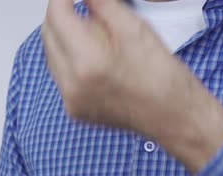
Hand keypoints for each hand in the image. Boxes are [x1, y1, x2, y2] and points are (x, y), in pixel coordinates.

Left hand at [42, 0, 222, 172]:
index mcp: (88, 62)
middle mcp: (72, 84)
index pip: (57, 16)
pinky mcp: (73, 110)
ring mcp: (70, 100)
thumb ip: (101, 4)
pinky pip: (60, 76)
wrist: (173, 117)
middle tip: (80, 4)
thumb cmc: (162, 76)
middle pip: (48, 35)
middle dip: (60, 14)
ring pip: (52, 55)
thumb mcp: (134, 28)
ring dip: (63, 37)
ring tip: (94, 33)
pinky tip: (93, 56)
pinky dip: (69, 59)